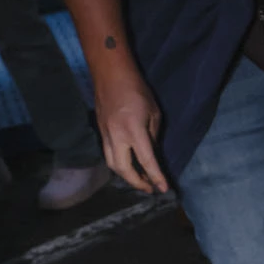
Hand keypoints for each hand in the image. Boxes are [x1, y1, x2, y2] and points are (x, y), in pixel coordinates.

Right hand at [94, 64, 166, 193]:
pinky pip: (108, 154)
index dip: (155, 177)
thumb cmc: (137, 90)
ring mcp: (105, 133)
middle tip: (150, 188)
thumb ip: (152, 136)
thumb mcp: (154, 114)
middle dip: (137, 182)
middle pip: (123, 168)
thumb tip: (152, 154)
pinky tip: (129, 166)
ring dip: (126, 175)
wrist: (110, 74)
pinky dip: (118, 164)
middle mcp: (116, 135)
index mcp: (133, 130)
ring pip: (112, 163)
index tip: (163, 189)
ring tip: (141, 180)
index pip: (146, 160)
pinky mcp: (100, 131)